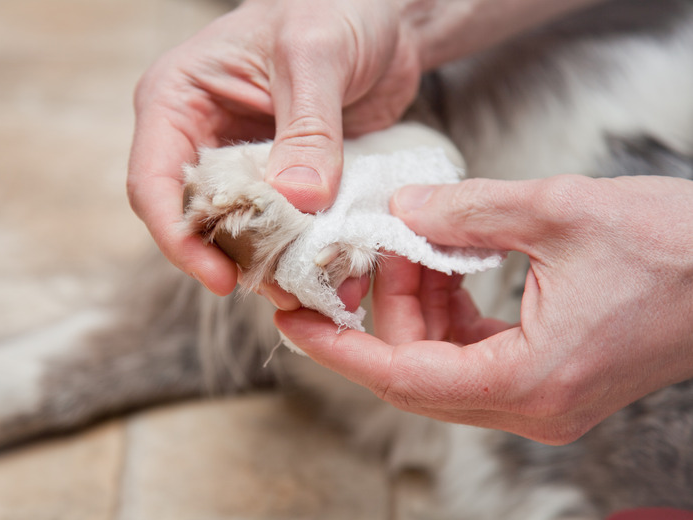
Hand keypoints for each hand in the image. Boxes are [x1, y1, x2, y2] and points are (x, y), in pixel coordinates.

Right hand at [127, 0, 421, 296]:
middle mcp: (201, 137)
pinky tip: (325, 269)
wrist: (381, 16)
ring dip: (269, 265)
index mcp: (179, 99)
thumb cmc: (335, 7)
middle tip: (280, 290)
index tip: (219, 276)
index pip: (155, 181)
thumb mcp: (317, 54)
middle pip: (195, 218)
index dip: (179, 236)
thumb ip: (307, 128)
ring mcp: (241, 163)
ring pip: (237, 232)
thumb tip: (298, 199)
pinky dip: (298, 252)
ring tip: (308, 289)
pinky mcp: (281, 180)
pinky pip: (278, 227)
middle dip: (231, 260)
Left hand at [275, 175, 692, 443]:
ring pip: (441, 361)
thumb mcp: (559, 210)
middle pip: (417, 370)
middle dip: (383, 308)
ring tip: (415, 243)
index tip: (294, 321)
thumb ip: (468, 212)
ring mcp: (539, 396)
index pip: (405, 379)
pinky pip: (471, 351)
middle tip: (371, 248)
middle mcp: (531, 405)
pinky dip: (447, 308)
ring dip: (416, 304)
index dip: (340, 350)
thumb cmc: (676, 249)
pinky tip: (447, 261)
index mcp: (532, 381)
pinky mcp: (547, 376)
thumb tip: (403, 213)